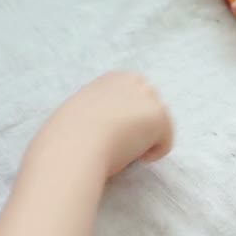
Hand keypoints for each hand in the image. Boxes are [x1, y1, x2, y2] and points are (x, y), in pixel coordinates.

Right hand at [45, 71, 172, 176]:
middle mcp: (136, 82)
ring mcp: (150, 99)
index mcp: (115, 78)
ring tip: (125, 150)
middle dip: (142, 125)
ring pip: (158, 125)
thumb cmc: (69, 134)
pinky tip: (135, 157)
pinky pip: (166, 143)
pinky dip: (154, 154)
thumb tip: (106, 122)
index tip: (115, 133)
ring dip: (147, 139)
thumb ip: (100, 107)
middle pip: (150, 108)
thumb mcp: (81, 108)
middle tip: (123, 144)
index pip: (135, 97)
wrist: (75, 144)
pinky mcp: (161, 118)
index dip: (128, 118)